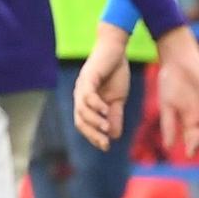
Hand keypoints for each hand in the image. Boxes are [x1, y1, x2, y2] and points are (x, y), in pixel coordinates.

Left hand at [72, 24, 134, 151]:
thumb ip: (114, 116)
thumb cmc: (115, 73)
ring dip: (94, 122)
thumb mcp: (118, 99)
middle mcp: (80, 96)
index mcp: (86, 103)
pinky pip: (88, 95)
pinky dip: (96, 105)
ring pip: (82, 111)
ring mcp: (82, 87)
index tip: (106, 147)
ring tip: (106, 128)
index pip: (84, 125)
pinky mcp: (88, 77)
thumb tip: (114, 136)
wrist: (116, 50)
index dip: (93, 137)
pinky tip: (106, 110)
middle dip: (92, 134)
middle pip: (80, 121)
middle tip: (105, 144)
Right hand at [152, 25, 198, 156]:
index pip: (196, 140)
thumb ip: (169, 125)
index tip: (189, 154)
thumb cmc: (170, 81)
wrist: (176, 60)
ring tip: (197, 135)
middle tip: (193, 144)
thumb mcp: (166, 106)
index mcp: (190, 120)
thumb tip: (169, 147)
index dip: (194, 148)